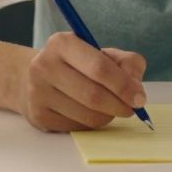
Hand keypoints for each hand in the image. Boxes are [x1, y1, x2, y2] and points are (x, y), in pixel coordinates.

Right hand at [16, 32, 147, 132]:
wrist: (32, 77)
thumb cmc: (75, 64)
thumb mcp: (100, 53)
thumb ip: (126, 62)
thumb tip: (135, 83)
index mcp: (62, 43)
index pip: (99, 67)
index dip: (124, 85)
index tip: (139, 97)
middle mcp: (44, 66)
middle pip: (93, 95)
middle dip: (120, 105)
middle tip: (132, 108)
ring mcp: (38, 92)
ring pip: (87, 116)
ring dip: (108, 116)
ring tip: (110, 108)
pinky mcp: (38, 115)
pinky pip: (77, 128)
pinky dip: (91, 124)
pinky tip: (90, 113)